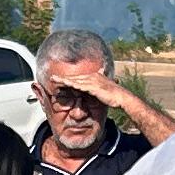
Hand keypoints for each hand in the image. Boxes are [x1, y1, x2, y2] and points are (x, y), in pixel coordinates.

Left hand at [54, 70, 170, 138]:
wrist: (122, 98)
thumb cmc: (115, 96)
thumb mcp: (106, 89)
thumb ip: (100, 87)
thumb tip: (98, 87)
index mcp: (95, 76)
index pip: (79, 77)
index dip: (69, 79)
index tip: (60, 80)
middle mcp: (93, 76)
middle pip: (75, 77)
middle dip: (63, 78)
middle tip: (52, 78)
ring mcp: (92, 81)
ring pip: (74, 80)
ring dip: (63, 80)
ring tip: (53, 80)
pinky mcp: (92, 87)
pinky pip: (78, 86)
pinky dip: (70, 85)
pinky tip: (63, 85)